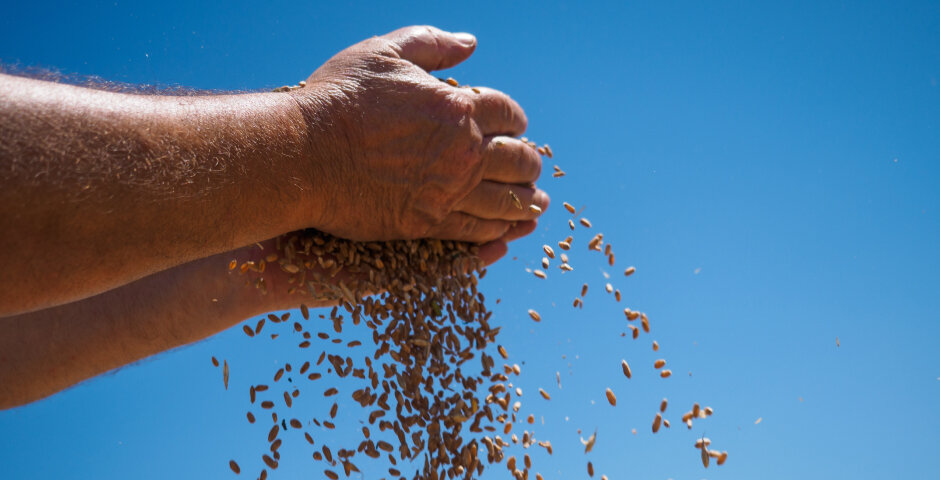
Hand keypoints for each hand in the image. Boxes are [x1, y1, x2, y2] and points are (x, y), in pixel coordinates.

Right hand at [291, 26, 548, 246]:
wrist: (302, 153)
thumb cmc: (338, 100)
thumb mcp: (385, 52)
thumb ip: (432, 44)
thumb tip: (470, 43)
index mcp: (459, 107)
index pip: (507, 112)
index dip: (515, 119)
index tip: (516, 126)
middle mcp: (464, 151)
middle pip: (518, 159)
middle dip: (529, 163)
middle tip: (531, 167)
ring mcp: (449, 190)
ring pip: (506, 201)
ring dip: (526, 202)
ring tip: (535, 205)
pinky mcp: (428, 223)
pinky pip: (478, 230)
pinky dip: (499, 230)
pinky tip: (506, 231)